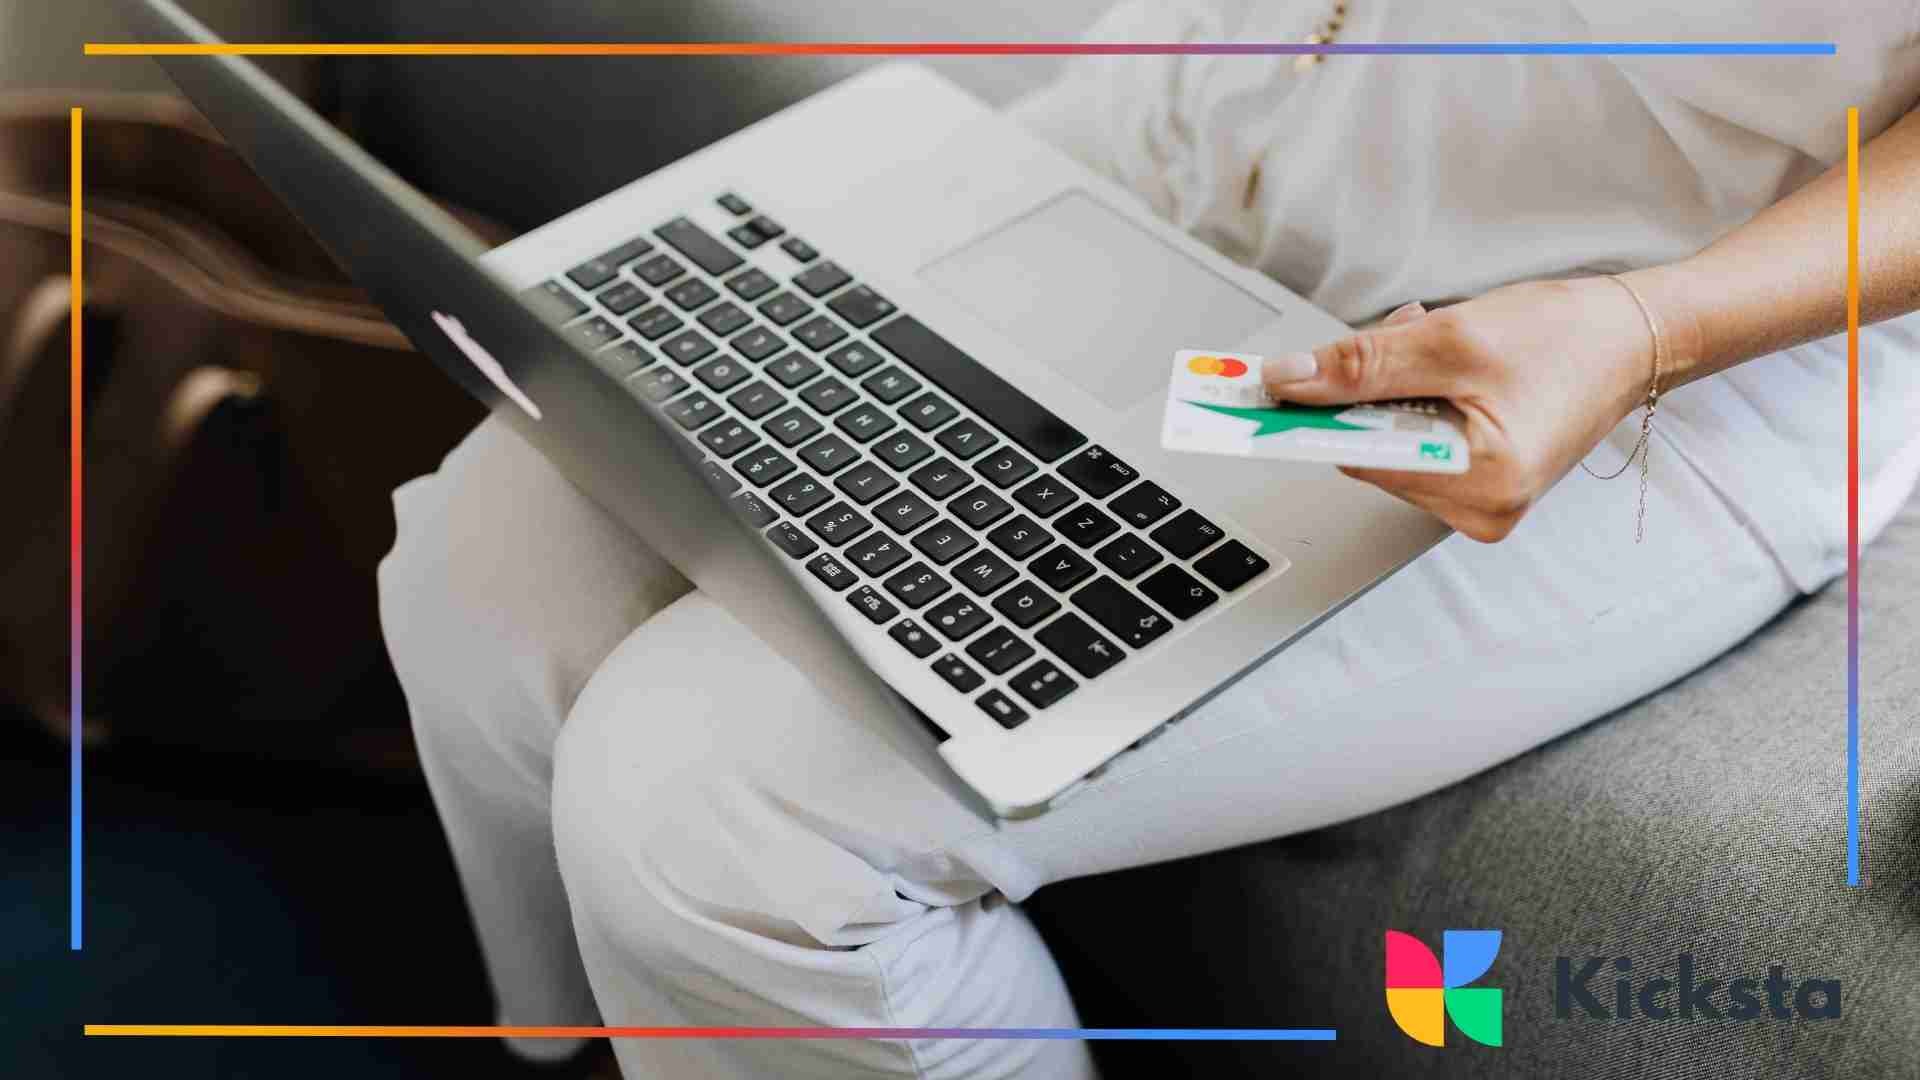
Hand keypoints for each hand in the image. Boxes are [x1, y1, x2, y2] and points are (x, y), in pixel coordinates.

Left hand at [1262, 277, 1657, 541]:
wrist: (1632, 337)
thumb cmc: (1566, 337)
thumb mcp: (1452, 338)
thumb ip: (1363, 364)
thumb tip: (1288, 381)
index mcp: (1482, 484)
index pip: (1356, 456)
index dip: (1306, 417)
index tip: (1252, 400)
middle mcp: (1479, 510)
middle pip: (1366, 451)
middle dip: (1370, 389)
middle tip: (1408, 336)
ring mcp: (1478, 504)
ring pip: (1384, 443)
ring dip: (1393, 388)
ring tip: (1444, 349)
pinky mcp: (1477, 486)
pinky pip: (1411, 443)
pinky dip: (1414, 400)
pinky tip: (1450, 368)